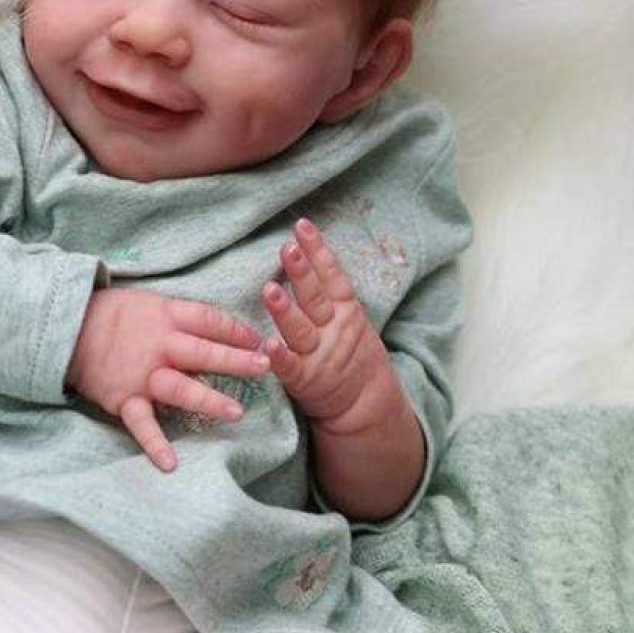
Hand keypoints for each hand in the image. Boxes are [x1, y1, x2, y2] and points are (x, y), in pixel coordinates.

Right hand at [67, 289, 269, 470]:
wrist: (69, 328)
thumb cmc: (117, 315)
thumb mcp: (151, 304)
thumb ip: (182, 320)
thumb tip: (220, 332)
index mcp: (167, 317)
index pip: (210, 321)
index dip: (237, 331)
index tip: (260, 341)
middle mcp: (159, 346)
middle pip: (203, 352)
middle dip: (236, 361)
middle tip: (266, 367)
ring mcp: (142, 374)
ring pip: (180, 388)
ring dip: (208, 400)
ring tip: (236, 413)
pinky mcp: (124, 399)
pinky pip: (141, 424)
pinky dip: (154, 444)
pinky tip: (170, 464)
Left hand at [262, 219, 396, 435]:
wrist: (366, 405)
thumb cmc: (349, 353)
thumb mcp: (349, 316)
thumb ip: (327, 287)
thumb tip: (304, 248)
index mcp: (345, 310)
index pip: (331, 275)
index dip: (318, 251)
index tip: (302, 226)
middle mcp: (333, 328)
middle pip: (315, 297)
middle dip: (301, 272)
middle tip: (287, 249)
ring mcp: (319, 355)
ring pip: (301, 328)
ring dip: (285, 310)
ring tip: (269, 290)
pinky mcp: (305, 380)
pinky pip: (291, 367)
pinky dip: (280, 356)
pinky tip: (268, 345)